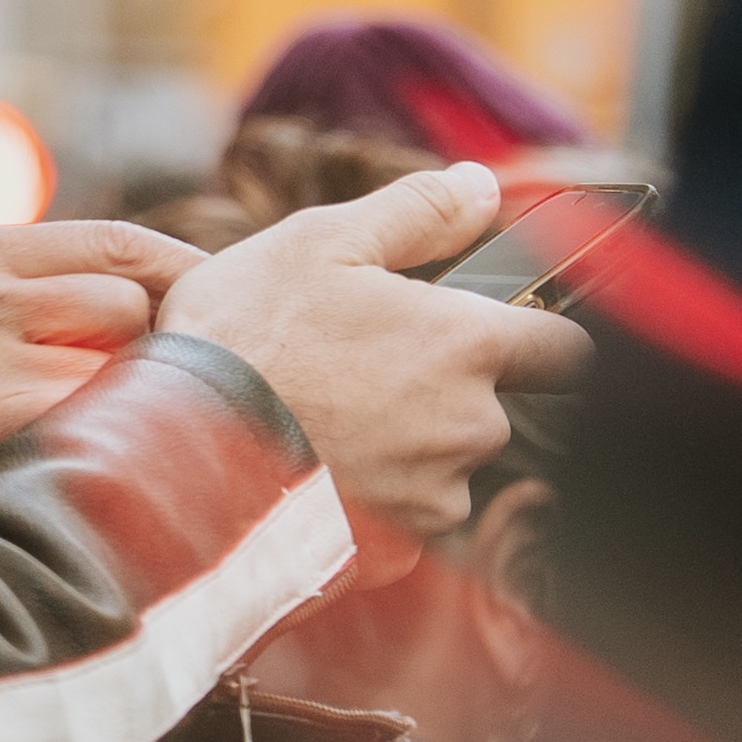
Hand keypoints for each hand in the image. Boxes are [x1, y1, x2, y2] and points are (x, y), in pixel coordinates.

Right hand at [0, 213, 206, 487]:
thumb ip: (72, 281)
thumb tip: (221, 281)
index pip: (114, 246)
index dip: (182, 275)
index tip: (227, 302)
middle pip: (123, 307)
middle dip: (134, 349)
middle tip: (116, 387)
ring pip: (109, 369)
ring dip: (116, 401)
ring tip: (83, 424)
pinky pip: (82, 422)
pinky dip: (96, 442)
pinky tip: (77, 454)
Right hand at [174, 164, 587, 536]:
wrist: (172, 457)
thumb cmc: (243, 338)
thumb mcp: (320, 242)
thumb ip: (417, 213)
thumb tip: (482, 187)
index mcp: (469, 346)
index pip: (569, 349)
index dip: (536, 336)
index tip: (495, 333)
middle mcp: (471, 429)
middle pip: (492, 409)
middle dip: (441, 392)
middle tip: (354, 369)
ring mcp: (434, 499)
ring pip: (443, 467)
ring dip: (403, 448)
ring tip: (319, 422)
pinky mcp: (395, 555)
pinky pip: (400, 521)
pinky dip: (367, 499)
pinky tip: (309, 471)